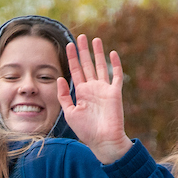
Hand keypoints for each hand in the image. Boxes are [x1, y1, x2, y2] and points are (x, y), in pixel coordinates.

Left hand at [57, 34, 132, 163]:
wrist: (103, 140)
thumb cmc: (86, 130)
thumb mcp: (70, 113)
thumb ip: (64, 96)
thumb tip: (60, 78)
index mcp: (81, 92)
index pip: (75, 71)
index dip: (72, 58)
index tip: (69, 45)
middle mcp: (93, 88)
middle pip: (87, 65)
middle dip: (83, 51)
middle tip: (80, 36)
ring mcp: (104, 89)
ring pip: (101, 66)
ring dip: (98, 53)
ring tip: (95, 39)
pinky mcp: (115, 92)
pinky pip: (116, 75)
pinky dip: (115, 64)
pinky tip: (112, 53)